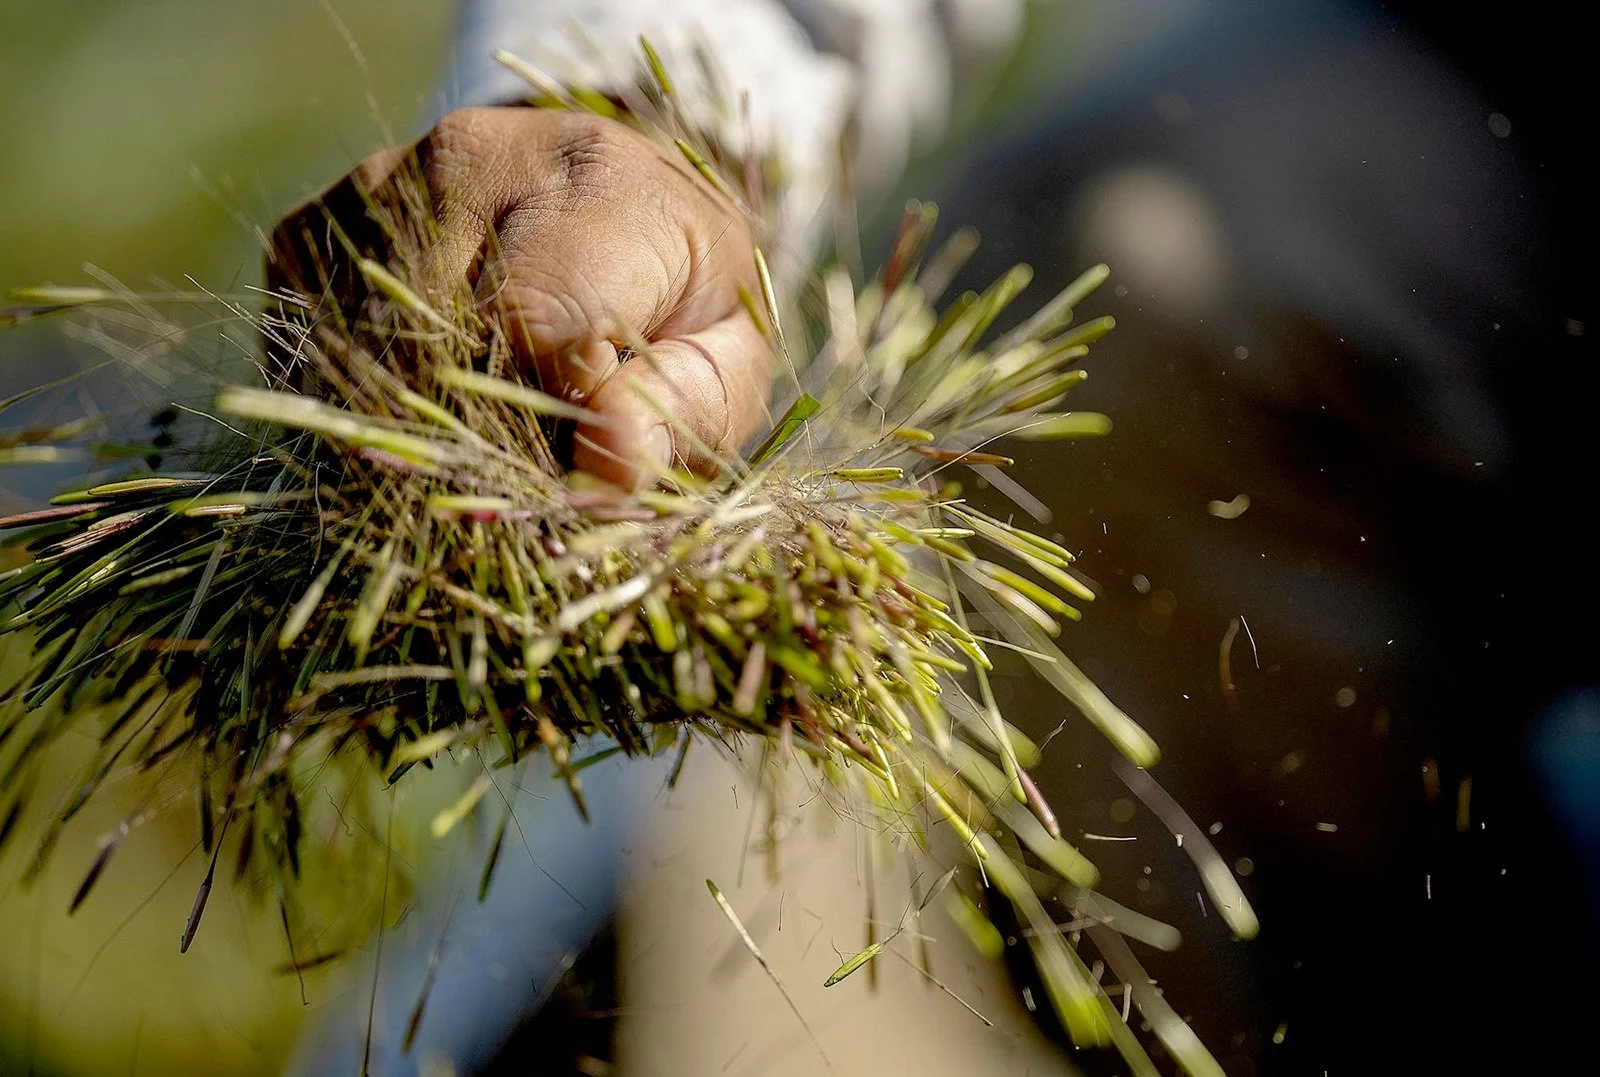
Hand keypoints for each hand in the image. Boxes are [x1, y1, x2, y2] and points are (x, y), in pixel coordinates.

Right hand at [269, 107, 771, 488]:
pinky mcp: (306, 233)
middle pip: (434, 348)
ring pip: (363, 364)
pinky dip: (364, 410)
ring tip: (490, 430)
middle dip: (484, 442)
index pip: (528, 318)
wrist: (606, 214)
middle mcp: (469, 157)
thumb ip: (682, 413)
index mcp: (597, 181)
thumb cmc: (679, 304)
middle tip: (534, 466)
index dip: (549, 419)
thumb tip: (608, 467)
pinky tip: (428, 397)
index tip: (580, 453)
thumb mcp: (726, 359)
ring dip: (419, 434)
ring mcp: (373, 188)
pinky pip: (314, 360)